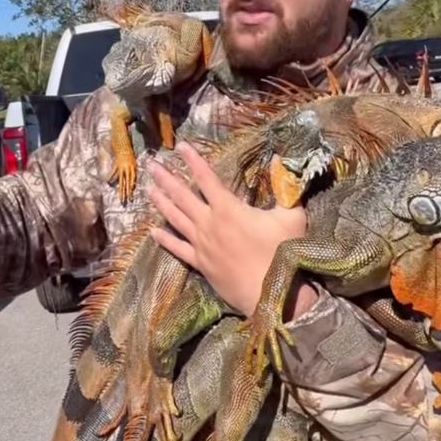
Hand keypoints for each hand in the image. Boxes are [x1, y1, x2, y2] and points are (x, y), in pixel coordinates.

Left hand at [147, 142, 316, 318]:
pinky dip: (164, 240)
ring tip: (148, 189)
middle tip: (151, 165)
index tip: (181, 146)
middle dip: (166, 178)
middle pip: (182, 196)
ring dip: (161, 202)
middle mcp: (209, 223)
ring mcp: (201, 244)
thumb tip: (282, 159)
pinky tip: (152, 232)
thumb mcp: (292, 216)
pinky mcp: (200, 264)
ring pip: (175, 219)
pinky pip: (177, 249)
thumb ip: (285, 188)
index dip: (193, 160)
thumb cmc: (284, 253)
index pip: (206, 178)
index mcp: (228, 208)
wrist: (272, 294)